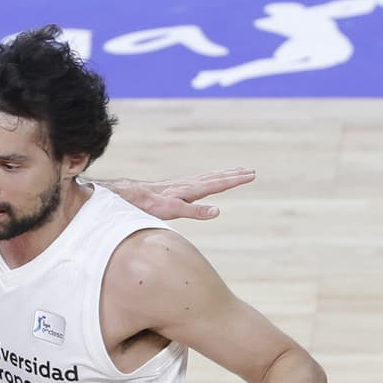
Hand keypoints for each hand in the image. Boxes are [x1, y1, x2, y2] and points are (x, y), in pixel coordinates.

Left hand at [115, 168, 255, 220]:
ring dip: (224, 174)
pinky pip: (199, 180)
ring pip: (208, 177)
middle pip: (216, 178)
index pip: (218, 184)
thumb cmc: (151, 205)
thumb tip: (217, 211)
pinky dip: (210, 178)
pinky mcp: (176, 186)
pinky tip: (209, 179)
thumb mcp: (174, 210)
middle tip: (251, 171)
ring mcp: (182, 184)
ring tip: (237, 171)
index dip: (235, 180)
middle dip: (234, 175)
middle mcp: (189, 184)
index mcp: (192, 189)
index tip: (251, 175)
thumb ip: (195, 211)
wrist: (131, 195)